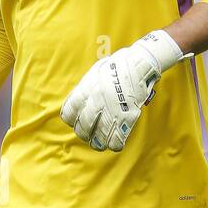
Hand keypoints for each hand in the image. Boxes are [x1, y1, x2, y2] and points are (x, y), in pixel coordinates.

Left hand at [60, 29, 182, 152]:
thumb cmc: (117, 67)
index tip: (77, 121)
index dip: (72, 120)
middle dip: (85, 134)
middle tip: (89, 134)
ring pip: (97, 139)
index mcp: (85, 91)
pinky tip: (115, 142)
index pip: (68, 114)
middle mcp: (95, 103)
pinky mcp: (126, 118)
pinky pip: (115, 142)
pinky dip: (114, 144)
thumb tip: (80, 102)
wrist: (139, 63)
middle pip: (82, 129)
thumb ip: (85, 89)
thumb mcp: (94, 73)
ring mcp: (110, 111)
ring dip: (98, 143)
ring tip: (100, 142)